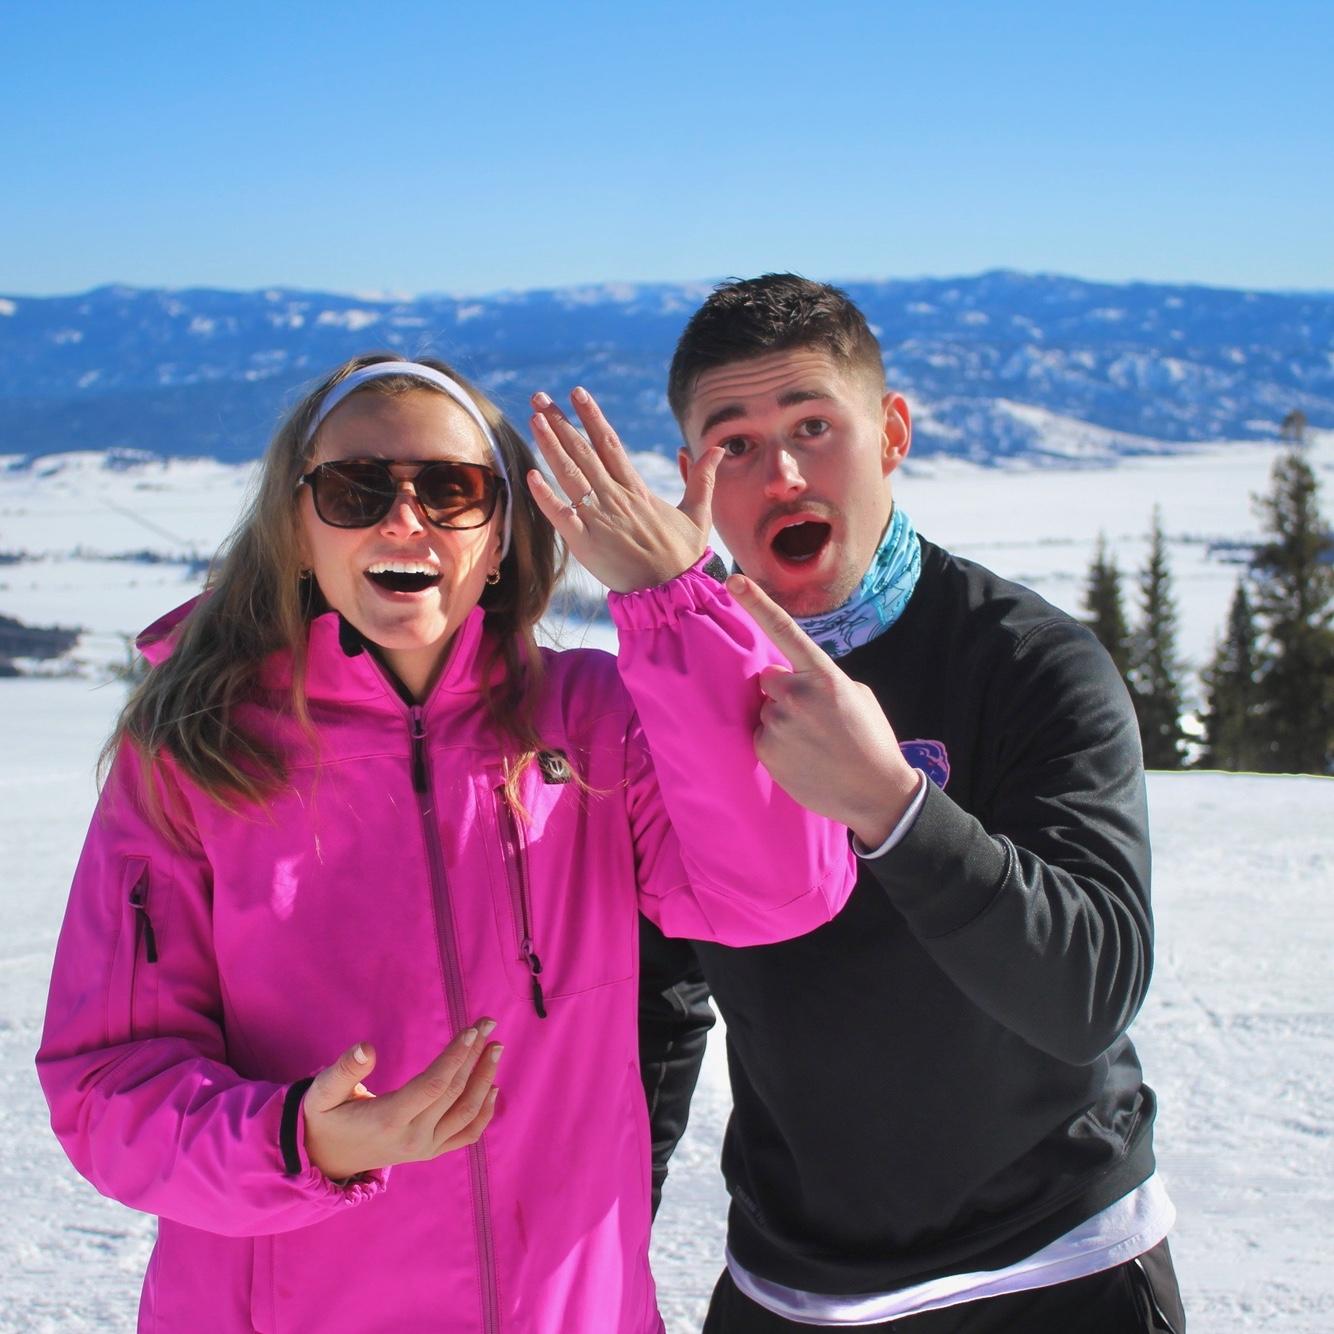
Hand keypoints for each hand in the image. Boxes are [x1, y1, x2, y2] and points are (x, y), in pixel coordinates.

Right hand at [302, 1022, 502, 1180]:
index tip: (472, 1031)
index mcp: (388, 1120)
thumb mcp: (322, 1093)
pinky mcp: (430, 1152)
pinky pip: (466, 1136)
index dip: (455, 1058)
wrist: (325, 1159)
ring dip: (485, 1079)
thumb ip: (343, 1070)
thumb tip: (366, 1047)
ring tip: (496, 1048)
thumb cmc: (324, 1118)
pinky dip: (484, 1113)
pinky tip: (494, 1088)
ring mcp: (424, 1149)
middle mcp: (412, 1138)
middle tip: (488, 1024)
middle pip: (453, 1094)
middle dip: (474, 1056)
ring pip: (466, 1113)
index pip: (433, 1086)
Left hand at [526, 387, 722, 592]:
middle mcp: (615, 499)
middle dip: (560, 423)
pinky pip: (562, 516)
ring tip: (534, 420)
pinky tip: (531, 476)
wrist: (672, 593)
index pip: (610, 444)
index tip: (577, 393)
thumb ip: (703, 479)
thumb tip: (719, 449)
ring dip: (550, 446)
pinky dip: (546, 497)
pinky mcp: (586, 544)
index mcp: (637, 490)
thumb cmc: (683, 556)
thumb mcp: (698, 514)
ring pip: (570, 476)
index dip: (592, 417)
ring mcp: (599, 520)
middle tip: (539, 397)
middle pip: (584, 452)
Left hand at [727, 575, 920, 848]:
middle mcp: (797, 695)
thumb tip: (792, 676)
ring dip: (782, 720)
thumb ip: (821, 678)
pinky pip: (761, 735)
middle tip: (812, 718)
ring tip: (813, 743)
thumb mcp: (857, 696)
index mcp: (824, 676)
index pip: (784, 630)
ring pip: (766, 709)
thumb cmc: (871, 740)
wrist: (876, 794)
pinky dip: (776, 744)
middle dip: (783, 691)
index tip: (733, 580)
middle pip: (770, 679)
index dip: (756, 603)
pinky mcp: (765, 749)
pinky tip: (803, 758)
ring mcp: (778, 723)